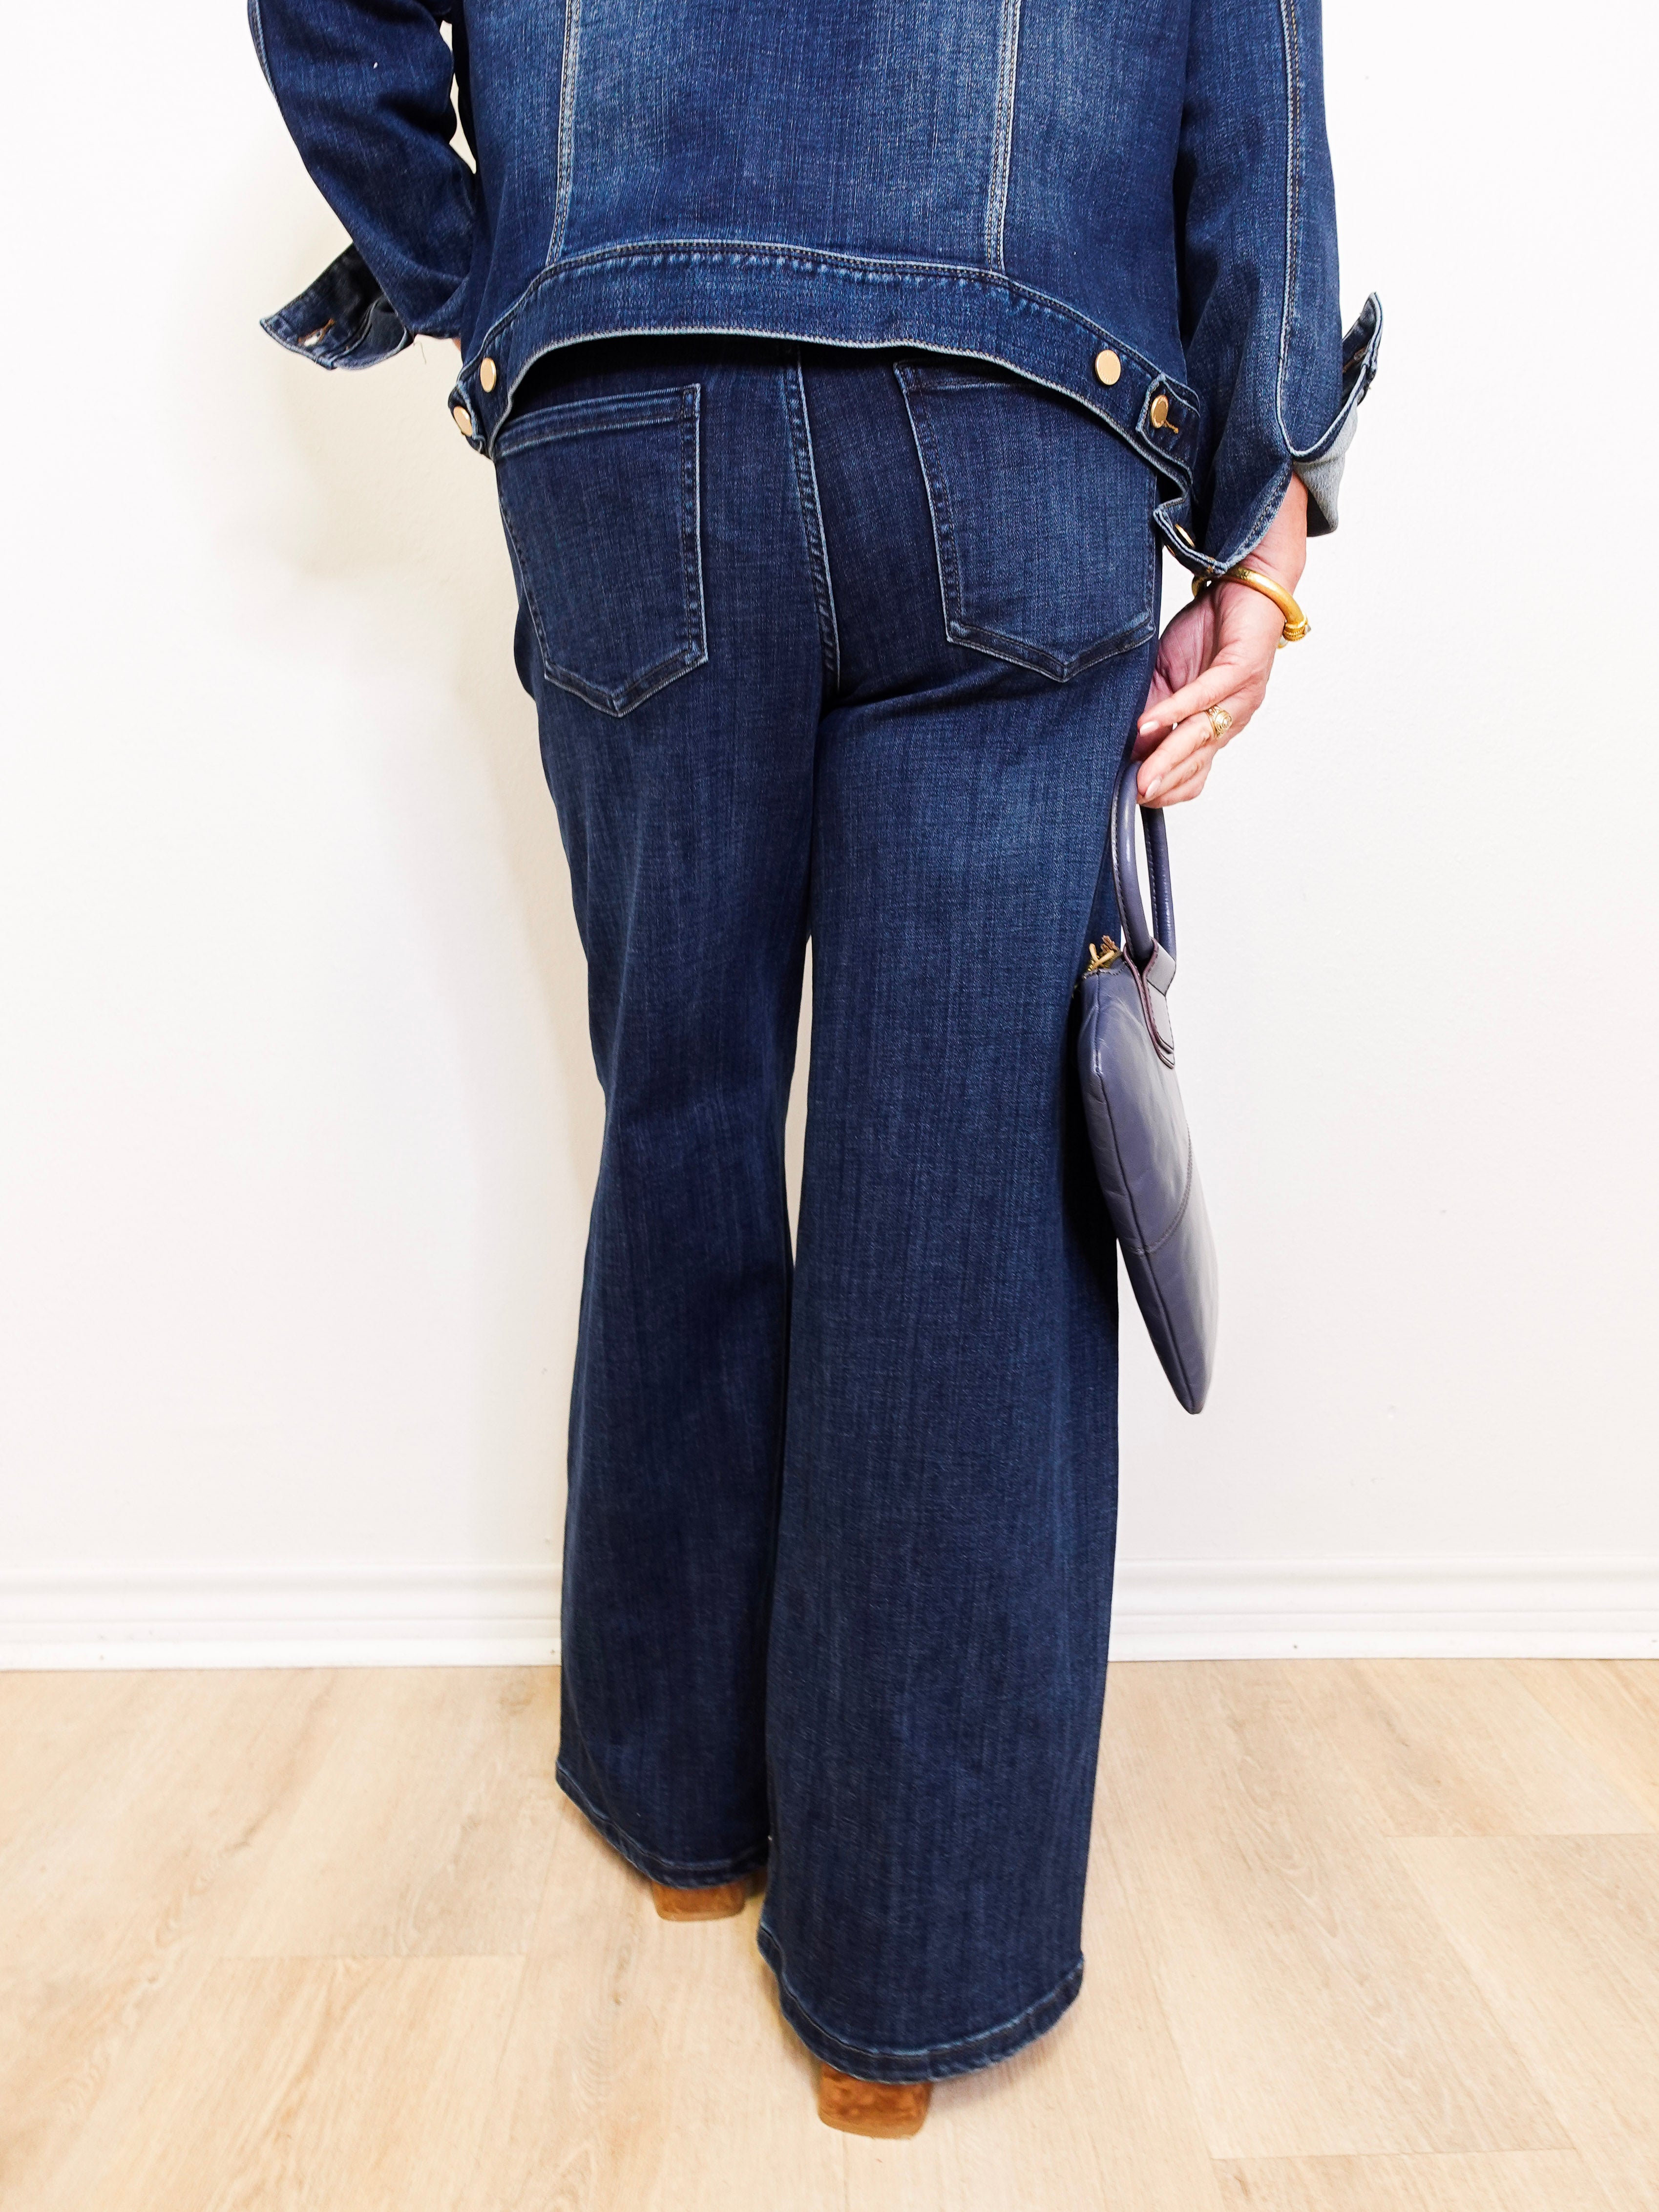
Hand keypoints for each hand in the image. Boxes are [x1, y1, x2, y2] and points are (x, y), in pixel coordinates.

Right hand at [1134, 475, 1306, 806]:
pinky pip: (1205, 696)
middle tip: (1131, 798)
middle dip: (1162, 785)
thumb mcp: (1168, 675)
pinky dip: (1175, 711)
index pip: (1191, 776)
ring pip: (1201, 739)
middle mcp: (1230, 720)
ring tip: (1140, 776)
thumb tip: (1126, 746)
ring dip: (1168, 759)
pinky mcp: (1241, 668)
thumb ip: (1150, 709)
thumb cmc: (1210, 630)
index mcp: (1214, 727)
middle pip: (1195, 767)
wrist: (1248, 583)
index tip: (1129, 799)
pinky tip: (1149, 723)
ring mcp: (1240, 697)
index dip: (1162, 791)